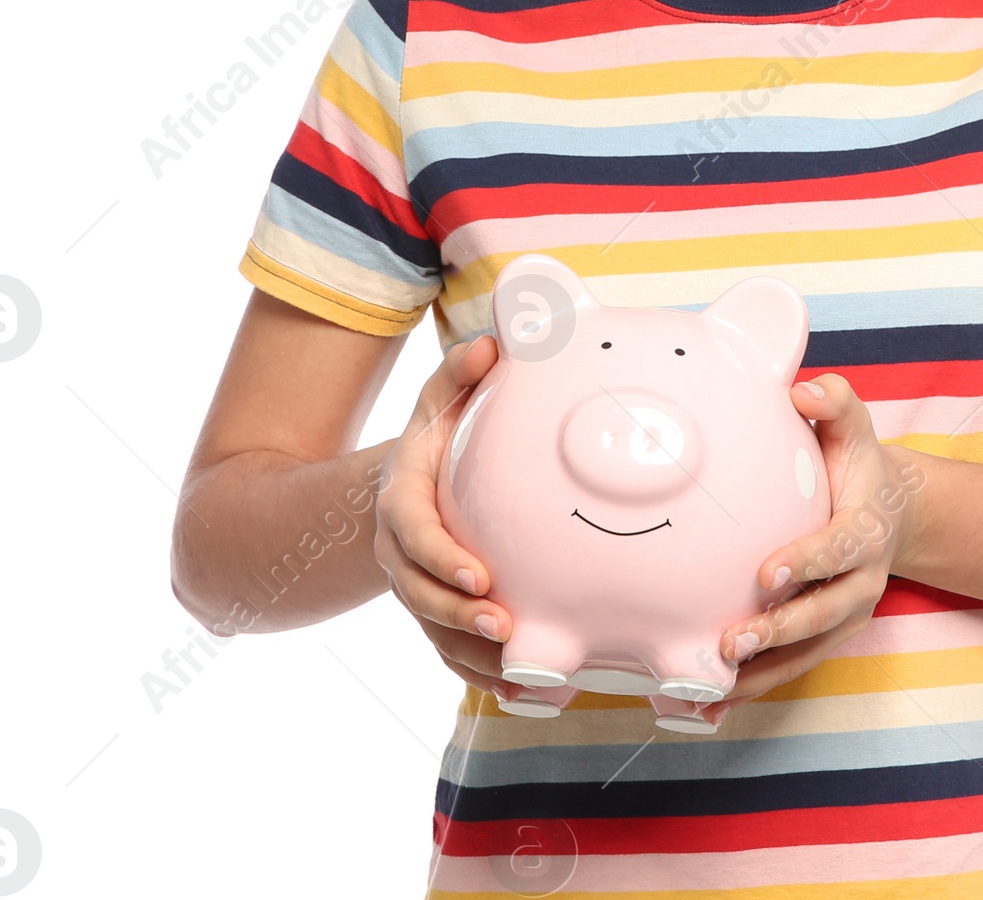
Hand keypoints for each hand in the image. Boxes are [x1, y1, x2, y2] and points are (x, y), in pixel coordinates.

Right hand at [373, 333, 525, 701]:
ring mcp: (416, 589)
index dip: (442, 560)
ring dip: (475, 659)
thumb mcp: (436, 400)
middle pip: (421, 597)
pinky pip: (451, 655)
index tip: (480, 575)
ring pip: (436, 636)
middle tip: (504, 627)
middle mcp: (402, 554)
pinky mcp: (435, 615)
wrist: (397, 485)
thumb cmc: (432, 438)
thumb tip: (490, 345)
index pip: (414, 536)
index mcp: (402, 502)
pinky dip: (484, 679)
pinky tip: (527, 695)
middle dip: (459, 617)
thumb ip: (458, 374)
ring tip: (523, 673)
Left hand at [712, 373, 928, 713]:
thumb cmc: (856, 462)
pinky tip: (710, 705)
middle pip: (823, 615)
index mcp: (865, 530)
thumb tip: (802, 389)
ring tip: (712, 684)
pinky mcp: (825, 637)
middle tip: (731, 641)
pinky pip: (791, 668)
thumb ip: (833, 401)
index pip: (837, 549)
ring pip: (806, 653)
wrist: (891, 510)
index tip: (766, 573)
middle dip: (779, 632)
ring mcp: (844, 615)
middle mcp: (862, 581)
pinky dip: (753, 689)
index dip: (806, 563)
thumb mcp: (852, 424)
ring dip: (761, 673)